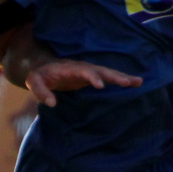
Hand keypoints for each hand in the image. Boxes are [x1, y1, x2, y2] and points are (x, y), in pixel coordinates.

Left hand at [24, 59, 142, 107]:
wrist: (45, 68)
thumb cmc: (39, 75)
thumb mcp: (34, 81)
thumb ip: (41, 91)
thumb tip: (53, 103)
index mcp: (70, 68)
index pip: (83, 70)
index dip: (92, 77)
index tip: (101, 85)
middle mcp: (83, 68)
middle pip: (101, 70)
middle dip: (114, 76)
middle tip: (127, 82)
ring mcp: (89, 71)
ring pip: (108, 73)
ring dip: (123, 77)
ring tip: (138, 82)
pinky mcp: (93, 77)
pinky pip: (109, 78)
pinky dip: (122, 80)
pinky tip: (135, 84)